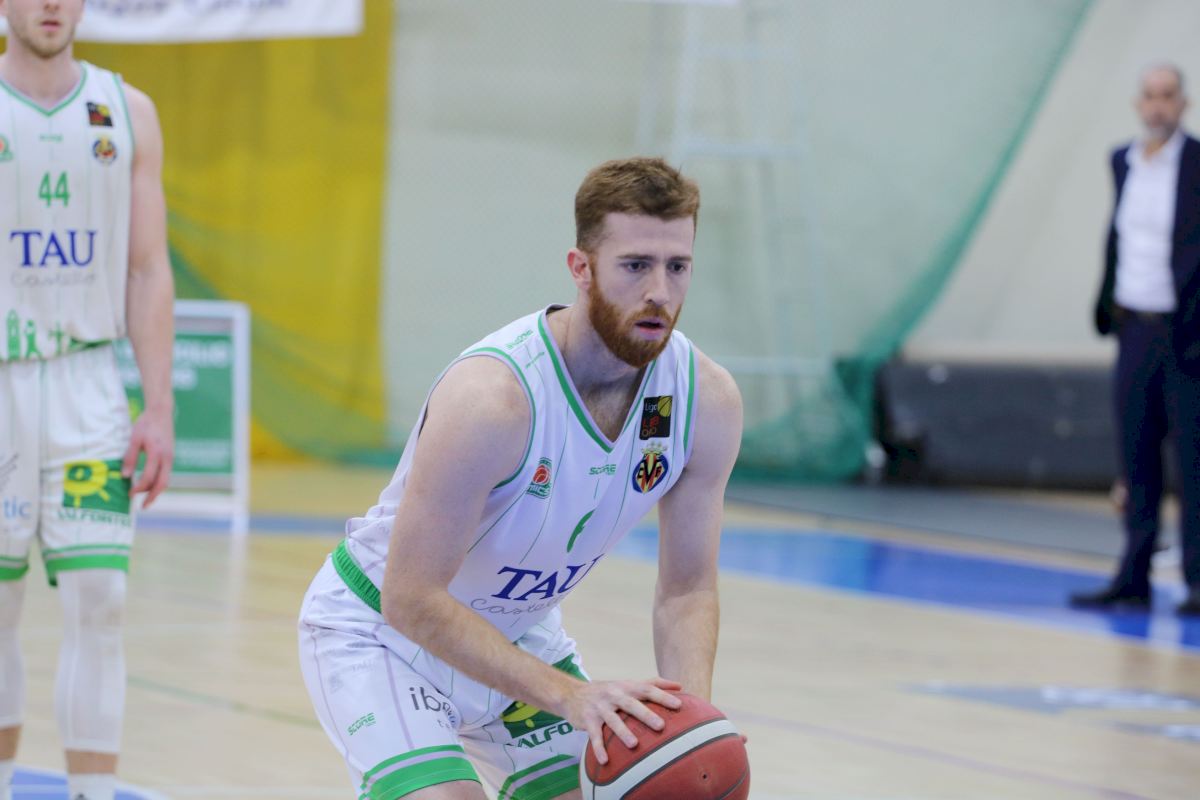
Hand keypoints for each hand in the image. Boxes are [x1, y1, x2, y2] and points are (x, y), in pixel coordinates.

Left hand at [122, 407, 173, 507]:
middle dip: (153, 496)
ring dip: (155, 490)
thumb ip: (129, 457)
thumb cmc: (146, 424)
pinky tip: (150, 484)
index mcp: (157, 453)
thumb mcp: (134, 438)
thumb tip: (124, 476)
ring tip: (146, 498)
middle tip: (144, 506)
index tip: (129, 493)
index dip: (139, 488)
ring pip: (166, 479)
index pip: (148, 477)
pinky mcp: (170, 456)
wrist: (161, 412)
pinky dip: (158, 482)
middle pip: (162, 483)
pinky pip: (166, 473)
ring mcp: (170, 457)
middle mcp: (167, 458)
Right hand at [561, 677, 682, 765]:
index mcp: (626, 687)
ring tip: (634, 745)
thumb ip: (651, 684)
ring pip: (613, 720)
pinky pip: (594, 735)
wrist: (572, 693)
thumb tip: (680, 686)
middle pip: (631, 704)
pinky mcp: (587, 719)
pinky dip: (599, 748)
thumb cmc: (608, 691)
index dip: (662, 696)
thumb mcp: (627, 684)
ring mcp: (600, 707)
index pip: (647, 689)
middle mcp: (613, 695)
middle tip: (661, 726)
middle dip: (646, 714)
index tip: (679, 705)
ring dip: (623, 732)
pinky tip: (605, 760)